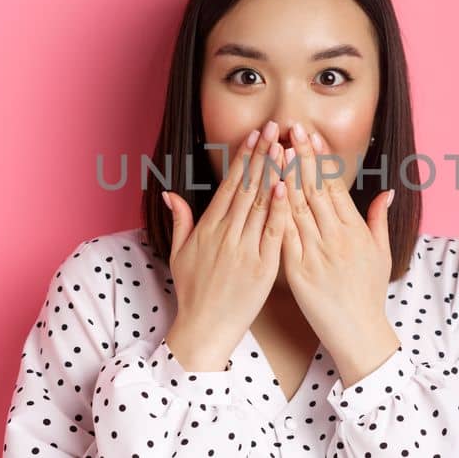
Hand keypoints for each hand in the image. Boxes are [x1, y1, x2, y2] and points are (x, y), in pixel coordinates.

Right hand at [160, 121, 292, 370]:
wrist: (204, 329)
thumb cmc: (194, 292)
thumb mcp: (180, 254)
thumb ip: (180, 221)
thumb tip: (171, 193)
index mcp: (208, 229)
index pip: (228, 185)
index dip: (243, 158)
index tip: (255, 135)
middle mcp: (225, 235)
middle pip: (246, 188)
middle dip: (261, 156)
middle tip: (274, 128)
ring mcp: (244, 251)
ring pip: (260, 205)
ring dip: (273, 174)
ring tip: (285, 147)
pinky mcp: (261, 269)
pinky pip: (272, 234)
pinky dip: (279, 211)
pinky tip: (287, 188)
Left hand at [278, 122, 401, 385]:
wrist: (359, 333)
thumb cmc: (368, 294)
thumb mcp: (381, 255)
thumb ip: (378, 221)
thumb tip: (385, 192)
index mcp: (355, 230)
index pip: (334, 186)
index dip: (321, 159)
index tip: (310, 135)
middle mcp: (337, 237)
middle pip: (315, 189)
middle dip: (301, 156)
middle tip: (289, 128)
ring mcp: (318, 253)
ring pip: (298, 207)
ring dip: (285, 176)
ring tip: (275, 149)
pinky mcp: (299, 271)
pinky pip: (285, 236)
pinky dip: (276, 213)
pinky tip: (266, 192)